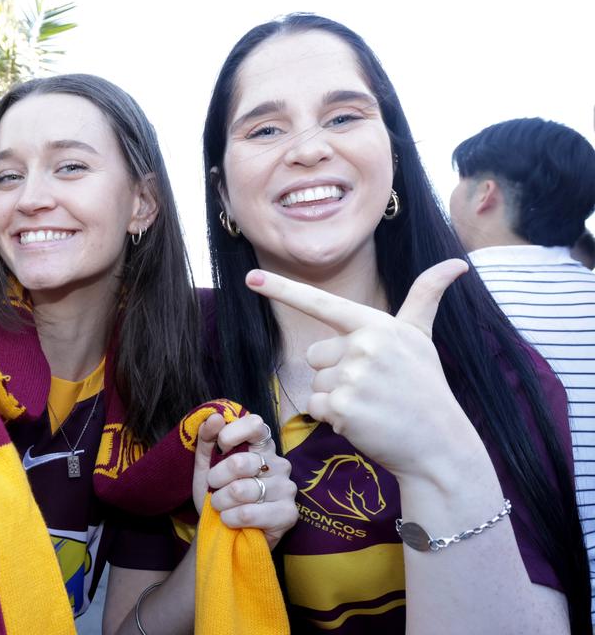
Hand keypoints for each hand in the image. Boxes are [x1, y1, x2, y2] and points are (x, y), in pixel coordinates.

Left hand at [192, 413, 296, 548]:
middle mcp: (279, 463)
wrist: (222, 533)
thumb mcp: (205, 464)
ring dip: (220, 502)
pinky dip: (230, 518)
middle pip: (241, 462)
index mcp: (262, 447)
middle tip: (214, 488)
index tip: (220, 447)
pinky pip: (249, 513)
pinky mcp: (289, 514)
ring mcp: (287, 488)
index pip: (256, 424)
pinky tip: (230, 521)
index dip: (232, 434)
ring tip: (220, 507)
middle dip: (216, 478)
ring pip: (241, 490)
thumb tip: (216, 417)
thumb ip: (207, 438)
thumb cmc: (217, 495)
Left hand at [246, 259, 471, 479]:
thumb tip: (457, 263)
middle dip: (335, 373)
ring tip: (372, 405)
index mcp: (377, 325)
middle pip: (314, 355)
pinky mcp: (341, 407)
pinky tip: (364, 422)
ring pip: (315, 383)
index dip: (282, 290)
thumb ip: (426, 297)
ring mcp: (351, 377)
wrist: (440, 444)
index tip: (251, 277)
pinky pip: (315, 407)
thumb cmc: (426, 387)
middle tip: (373, 388)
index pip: (322, 304)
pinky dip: (333, 418)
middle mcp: (363, 346)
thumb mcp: (422, 338)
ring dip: (335, 398)